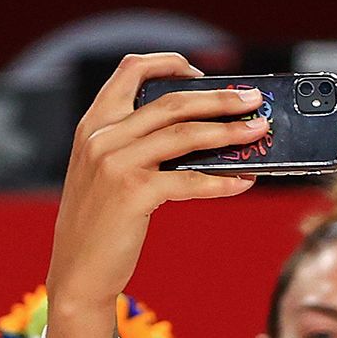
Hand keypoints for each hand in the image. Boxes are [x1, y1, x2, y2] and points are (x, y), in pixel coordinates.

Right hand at [44, 54, 261, 337]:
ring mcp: (115, 164)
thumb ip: (135, 145)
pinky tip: (244, 182)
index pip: (130, 70)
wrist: (77, 274)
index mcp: (93, 125)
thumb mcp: (104, 174)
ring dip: (230, 131)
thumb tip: (200, 133)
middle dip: (220, 98)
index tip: (201, 73)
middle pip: (172, 102)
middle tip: (255, 101)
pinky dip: (222, 181)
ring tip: (259, 132)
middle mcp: (101, 137)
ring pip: (186, 134)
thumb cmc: (100, 226)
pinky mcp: (132, 194)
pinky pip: (189, 180)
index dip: (169, 63)